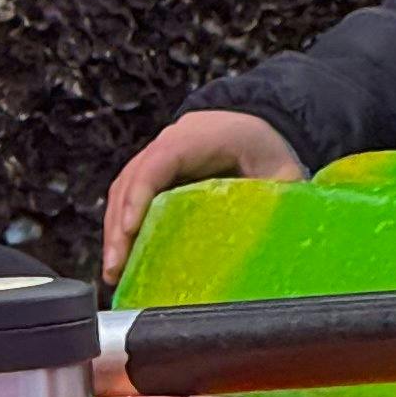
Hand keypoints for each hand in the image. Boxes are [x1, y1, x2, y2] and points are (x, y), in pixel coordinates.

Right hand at [99, 110, 306, 284]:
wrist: (252, 125)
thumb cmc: (264, 147)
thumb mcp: (282, 169)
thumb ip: (281, 197)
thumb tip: (280, 238)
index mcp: (198, 137)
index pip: (159, 162)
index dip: (140, 194)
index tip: (130, 228)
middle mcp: (168, 144)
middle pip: (130, 181)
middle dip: (118, 225)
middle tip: (115, 266)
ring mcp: (155, 158)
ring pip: (122, 191)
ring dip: (113, 230)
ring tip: (113, 271)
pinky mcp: (152, 175)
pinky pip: (128, 198)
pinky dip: (120, 227)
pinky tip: (121, 257)